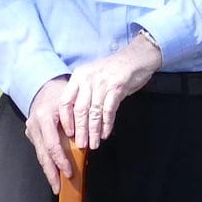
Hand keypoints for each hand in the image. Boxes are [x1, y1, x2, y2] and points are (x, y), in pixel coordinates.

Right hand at [25, 76, 74, 194]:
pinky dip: (47, 161)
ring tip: (56, 185)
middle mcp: (34, 124)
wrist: (44, 86)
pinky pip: (40, 150)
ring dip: (48, 170)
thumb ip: (78, 122)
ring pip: (39, 154)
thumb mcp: (73, 104)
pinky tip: (53, 172)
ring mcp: (31, 129)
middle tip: (58, 188)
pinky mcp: (31, 133)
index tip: (69, 173)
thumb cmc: (63, 94)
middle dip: (51, 172)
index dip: (61, 160)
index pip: (52, 144)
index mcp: (44, 116)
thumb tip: (86, 143)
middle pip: (42, 154)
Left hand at [62, 30, 162, 149]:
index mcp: (79, 76)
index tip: (68, 133)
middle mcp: (88, 79)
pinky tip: (105, 134)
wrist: (136, 57)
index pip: (65, 101)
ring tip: (93, 144)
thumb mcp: (93, 76)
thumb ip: (84, 93)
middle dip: (80, 130)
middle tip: (81, 145)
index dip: (66, 119)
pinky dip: (107, 125)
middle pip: (79, 110)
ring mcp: (102, 83)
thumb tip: (77, 118)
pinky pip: (109, 111)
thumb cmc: (114, 69)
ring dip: (93, 132)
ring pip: (94, 113)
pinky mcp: (117, 87)